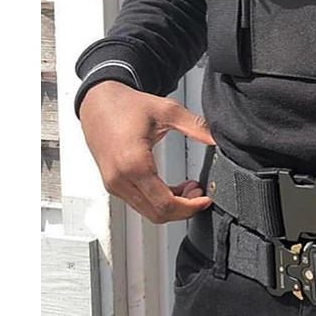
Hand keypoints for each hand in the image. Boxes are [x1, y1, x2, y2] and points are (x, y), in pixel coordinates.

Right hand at [78, 80, 216, 223]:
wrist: (97, 101)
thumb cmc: (126, 105)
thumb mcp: (167, 111)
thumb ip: (195, 126)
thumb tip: (217, 139)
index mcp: (133, 163)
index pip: (165, 204)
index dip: (190, 207)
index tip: (205, 199)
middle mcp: (120, 179)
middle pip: (157, 213)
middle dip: (183, 209)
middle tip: (200, 194)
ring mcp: (114, 183)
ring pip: (148, 211)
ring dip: (172, 205)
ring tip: (190, 188)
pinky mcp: (113, 183)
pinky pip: (139, 202)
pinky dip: (158, 200)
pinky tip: (173, 187)